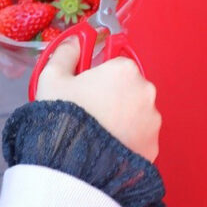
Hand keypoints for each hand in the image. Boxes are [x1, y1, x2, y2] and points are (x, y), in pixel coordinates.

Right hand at [34, 39, 160, 161]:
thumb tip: (74, 41)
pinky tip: (107, 148)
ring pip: (136, 114)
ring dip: (122, 120)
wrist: (72, 166)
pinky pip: (140, 138)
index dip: (98, 78)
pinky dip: (127, 141)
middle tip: (89, 113)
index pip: (115, 66)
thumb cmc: (64, 118)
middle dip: (113, 98)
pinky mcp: (153, 146)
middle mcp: (146, 92)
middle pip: (129, 89)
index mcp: (125, 70)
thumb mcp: (52, 79)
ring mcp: (152, 121)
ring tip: (97, 134)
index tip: (85, 91)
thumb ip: (65, 53)